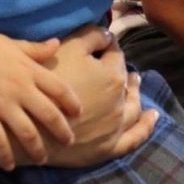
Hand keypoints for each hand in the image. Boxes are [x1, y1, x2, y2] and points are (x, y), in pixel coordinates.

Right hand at [0, 25, 156, 167]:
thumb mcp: (11, 43)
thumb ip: (34, 49)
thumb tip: (57, 43)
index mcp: (29, 70)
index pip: (60, 90)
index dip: (72, 103)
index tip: (78, 114)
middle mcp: (21, 89)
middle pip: (50, 115)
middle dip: (62, 132)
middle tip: (69, 143)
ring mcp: (3, 105)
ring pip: (28, 133)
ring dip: (38, 150)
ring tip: (42, 160)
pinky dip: (6, 156)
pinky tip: (10, 166)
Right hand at [40, 29, 156, 164]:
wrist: (33, 123)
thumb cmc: (48, 80)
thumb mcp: (68, 48)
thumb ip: (91, 36)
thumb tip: (109, 34)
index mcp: (111, 75)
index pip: (115, 54)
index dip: (109, 46)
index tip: (104, 43)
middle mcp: (120, 101)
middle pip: (125, 82)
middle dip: (124, 72)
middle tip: (123, 66)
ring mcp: (116, 127)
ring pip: (133, 108)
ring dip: (136, 94)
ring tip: (136, 86)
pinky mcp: (109, 148)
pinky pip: (134, 138)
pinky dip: (145, 127)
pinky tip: (151, 119)